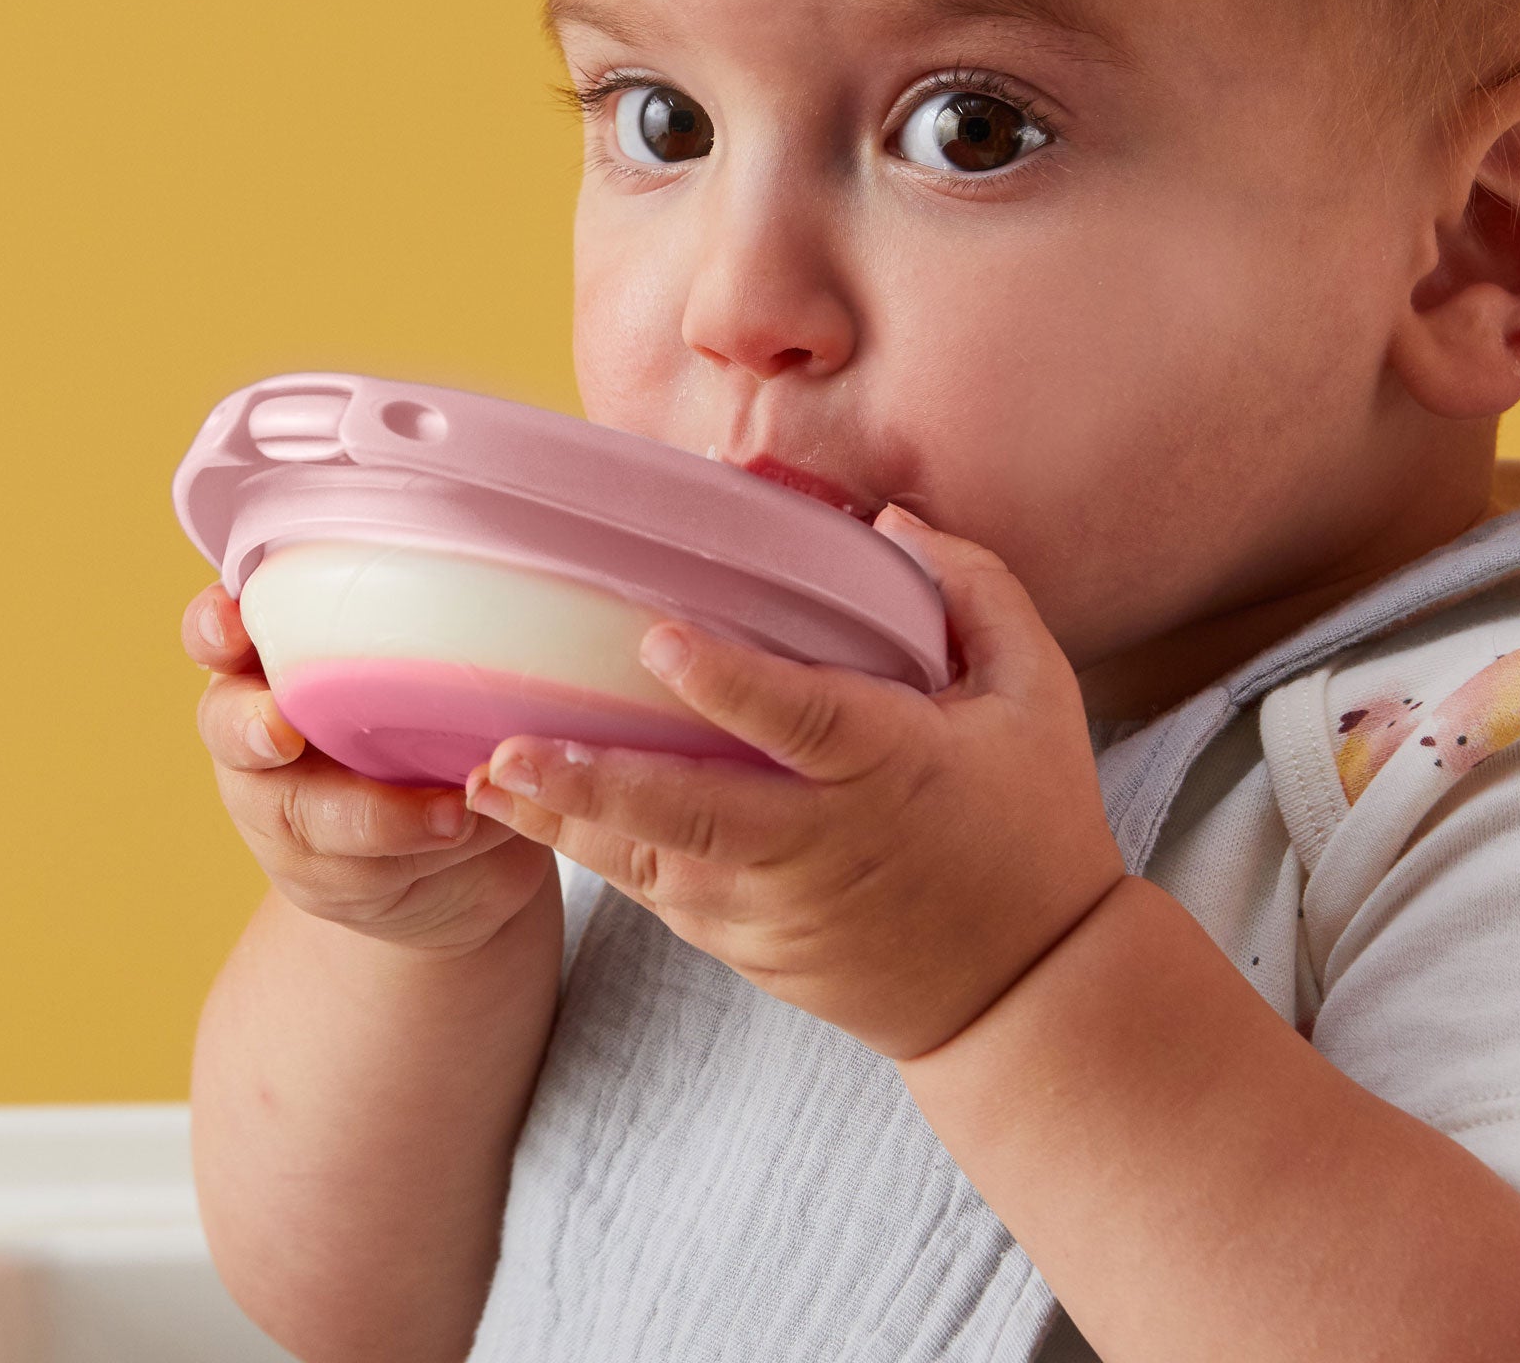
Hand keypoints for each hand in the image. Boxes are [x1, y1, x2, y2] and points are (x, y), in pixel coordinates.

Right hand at [182, 585, 555, 955]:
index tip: (231, 623)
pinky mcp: (319, 878)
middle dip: (248, 727)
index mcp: (279, 663)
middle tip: (283, 732)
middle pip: (226, 726)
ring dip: (375, 814)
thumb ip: (444, 645)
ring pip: (300, 815)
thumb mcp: (445, 677)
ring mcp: (282, 812)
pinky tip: (468, 833)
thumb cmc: (445, 730)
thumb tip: (516, 615)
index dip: (212, 626)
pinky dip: (417, 853)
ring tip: (452, 812)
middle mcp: (262, 733)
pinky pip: (357, 872)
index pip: (218, 634)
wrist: (461, 850)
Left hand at [462, 506, 1124, 1058]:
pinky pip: (663, 896)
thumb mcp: (1036, 695)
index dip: (730, 683)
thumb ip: (973, 593)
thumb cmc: (1032, 823)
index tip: (657, 643)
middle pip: (692, 810)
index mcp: (893, 767)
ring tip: (484, 782)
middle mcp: (820, 842)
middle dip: (594, 781)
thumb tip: (890, 524)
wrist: (1024, 994)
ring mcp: (774, 907)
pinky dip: (601, 856)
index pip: (804, 720)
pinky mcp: (748, 946)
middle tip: (505, 749)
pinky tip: (537, 817)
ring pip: (651, 862)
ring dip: (566, 823)